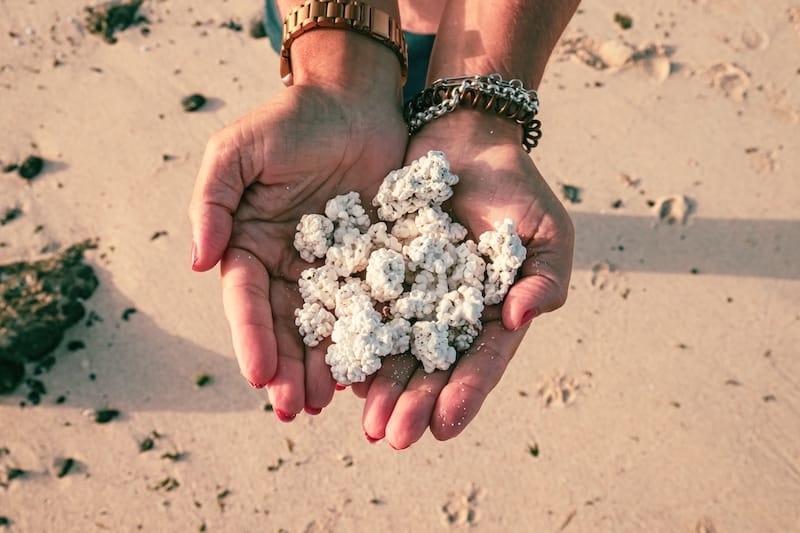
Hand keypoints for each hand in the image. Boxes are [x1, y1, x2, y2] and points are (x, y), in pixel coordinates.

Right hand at [188, 48, 406, 419]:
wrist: (355, 103)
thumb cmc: (291, 121)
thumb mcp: (239, 152)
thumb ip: (213, 202)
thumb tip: (198, 263)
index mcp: (251, 244)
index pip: (246, 299)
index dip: (251, 337)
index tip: (259, 375)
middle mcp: (288, 265)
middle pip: (286, 325)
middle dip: (288, 368)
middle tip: (297, 409)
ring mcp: (332, 268)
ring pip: (327, 326)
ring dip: (325, 365)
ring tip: (330, 402)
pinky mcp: (374, 264)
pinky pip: (371, 306)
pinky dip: (370, 339)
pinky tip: (372, 370)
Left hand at [351, 112, 573, 447]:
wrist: (466, 138)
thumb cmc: (516, 187)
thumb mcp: (547, 230)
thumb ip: (546, 277)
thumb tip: (520, 318)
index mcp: (491, 313)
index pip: (480, 360)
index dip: (464, 394)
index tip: (443, 427)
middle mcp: (448, 314)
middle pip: (431, 366)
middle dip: (413, 403)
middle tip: (391, 437)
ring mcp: (412, 295)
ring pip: (394, 347)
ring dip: (381, 386)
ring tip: (365, 421)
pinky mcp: (378, 271)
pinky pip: (364, 308)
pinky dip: (355, 339)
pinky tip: (341, 370)